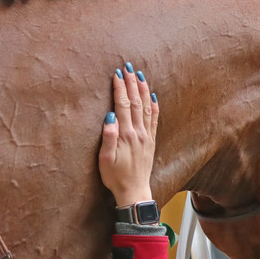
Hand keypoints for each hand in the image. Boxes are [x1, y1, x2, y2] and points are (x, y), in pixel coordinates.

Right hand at [98, 63, 158, 206]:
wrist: (134, 191)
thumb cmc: (115, 177)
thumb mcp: (105, 159)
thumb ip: (108, 136)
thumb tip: (110, 115)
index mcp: (126, 135)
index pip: (123, 105)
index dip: (120, 88)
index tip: (117, 74)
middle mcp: (138, 132)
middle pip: (136, 102)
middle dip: (132, 83)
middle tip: (128, 67)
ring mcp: (147, 136)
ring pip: (147, 107)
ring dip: (143, 89)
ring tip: (139, 75)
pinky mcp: (151, 141)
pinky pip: (155, 119)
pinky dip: (154, 105)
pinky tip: (152, 95)